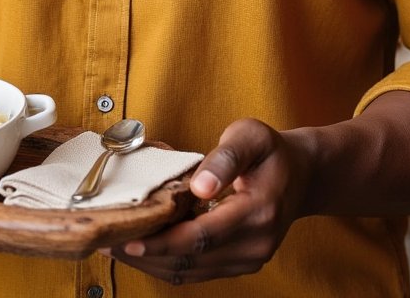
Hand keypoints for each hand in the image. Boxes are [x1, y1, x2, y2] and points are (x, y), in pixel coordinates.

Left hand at [100, 118, 310, 284]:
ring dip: (152, 263)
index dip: (162, 241)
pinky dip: (168, 263)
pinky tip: (144, 249)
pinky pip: (198, 271)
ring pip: (192, 273)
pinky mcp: (240, 264)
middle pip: (192, 260)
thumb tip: (199, 187)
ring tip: (116, 246)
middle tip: (107, 240)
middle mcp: (256, 244)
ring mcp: (250, 260)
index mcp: (259, 212)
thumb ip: (226, 157)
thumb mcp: (251, 136)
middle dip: (146, 254)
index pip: (203, 236)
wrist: (303, 175)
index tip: (128, 238)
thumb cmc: (271, 150)